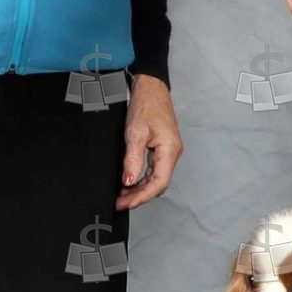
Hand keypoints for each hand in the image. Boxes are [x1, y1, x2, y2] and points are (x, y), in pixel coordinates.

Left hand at [116, 75, 180, 210]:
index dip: (142, 197)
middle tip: (119, 203)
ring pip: (157, 179)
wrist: (151, 88)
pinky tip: (130, 183)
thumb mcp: (134, 133)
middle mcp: (173, 153)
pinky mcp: (163, 149)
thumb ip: (132, 160)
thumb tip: (129, 182)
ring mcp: (169, 152)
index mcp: (170, 150)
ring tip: (122, 196)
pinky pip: (155, 171)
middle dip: (139, 196)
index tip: (125, 203)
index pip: (159, 183)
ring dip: (140, 189)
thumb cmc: (146, 105)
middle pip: (159, 184)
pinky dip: (142, 179)